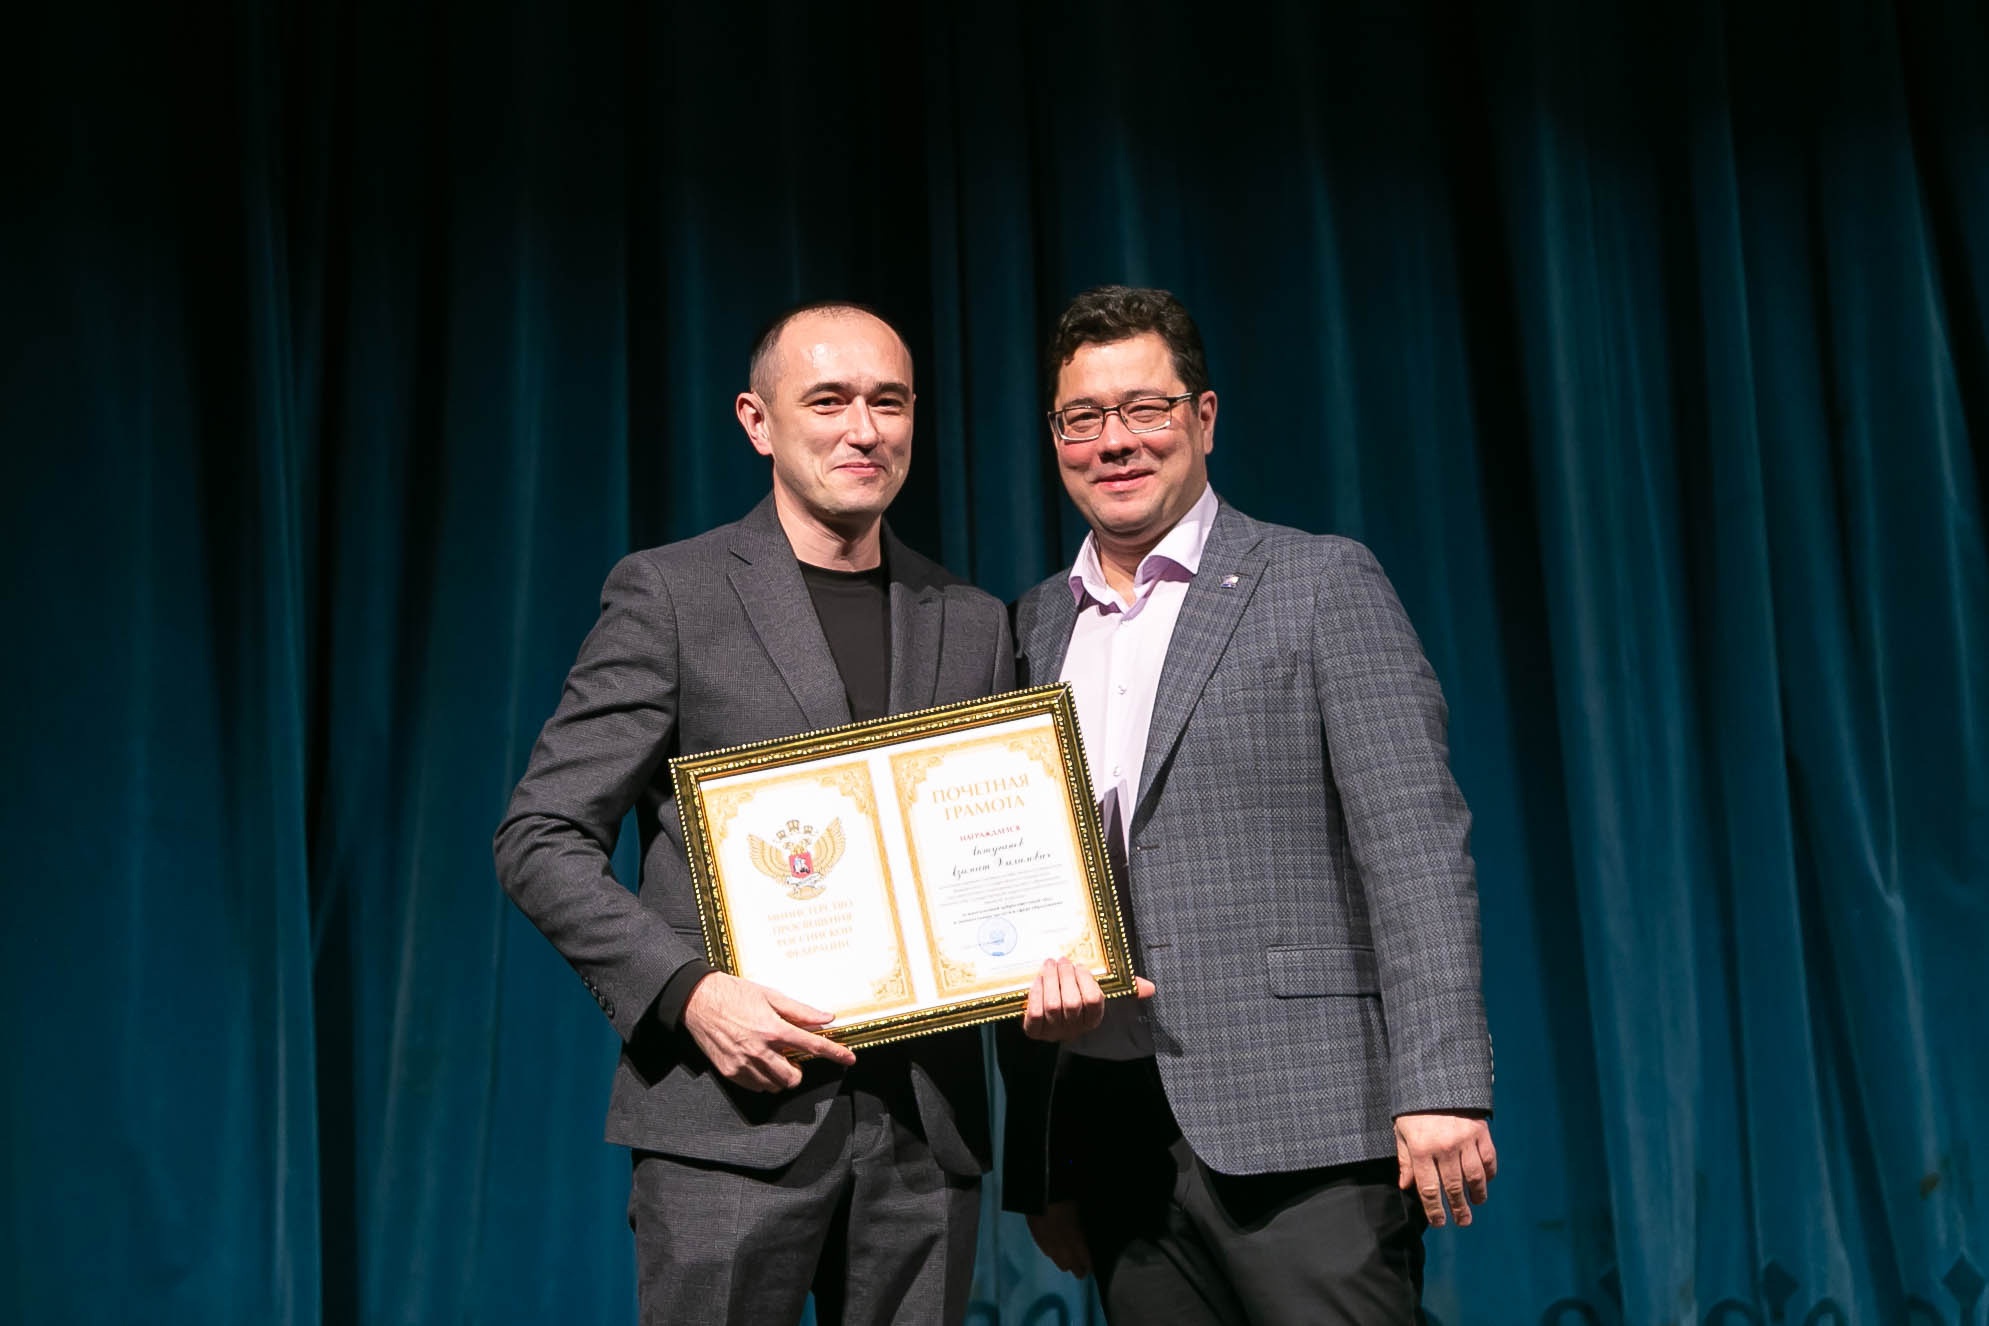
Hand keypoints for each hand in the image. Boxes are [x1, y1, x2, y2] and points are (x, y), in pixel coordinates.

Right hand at [681, 972, 856, 1091]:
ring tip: (772, 1058)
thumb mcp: (771, 995)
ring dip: (780, 1076)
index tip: (849, 1059)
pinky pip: (755, 1086)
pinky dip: (762, 1079)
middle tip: (791, 1058)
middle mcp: (760, 1050)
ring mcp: (743, 1064)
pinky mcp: (730, 1072)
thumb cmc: (735, 993)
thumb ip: (800, 1011)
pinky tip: (758, 1063)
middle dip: (798, 1071)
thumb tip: (827, 1018)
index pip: (813, 1046)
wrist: (698, 1001)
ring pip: (775, 1085)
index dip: (835, 1054)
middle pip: (793, 1077)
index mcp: (773, 1028)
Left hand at [1020, 958, 1156, 1041]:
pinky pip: (1034, 1014)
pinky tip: (1037, 981)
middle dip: (1066, 977)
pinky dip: (1035, 995)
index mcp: (1092, 1019)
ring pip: (1053, 1006)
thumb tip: (1151, 988)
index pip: (1094, 1001)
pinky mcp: (1033, 1031)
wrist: (1044, 1012)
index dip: (1086, 981)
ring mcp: (1053, 1032)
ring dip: (1050, 981)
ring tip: (1049, 965)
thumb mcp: (1096, 990)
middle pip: (1072, 1003)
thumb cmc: (1075, 996)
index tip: (1080, 966)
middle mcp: (1074, 1029)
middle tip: (1062, 960)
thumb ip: (1124, 988)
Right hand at [1025, 1200, 1091, 1276]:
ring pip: (1060, 1265)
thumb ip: (1082, 1235)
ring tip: (1068, 1256)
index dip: (1089, 1266)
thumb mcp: (1080, 1218)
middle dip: (1078, 1268)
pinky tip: (1055, 1246)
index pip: (1086, 1265)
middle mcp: (1065, 1253)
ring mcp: (1050, 1250)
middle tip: (1080, 1264)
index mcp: (1078, 1246)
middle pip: (1074, 1270)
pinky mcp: (1039, 1245)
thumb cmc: (1065, 1205)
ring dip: (1066, 1262)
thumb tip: (1082, 1241)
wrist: (1042, 1200)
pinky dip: (1054, 1253)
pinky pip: (1050, 1255)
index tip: (1090, 1265)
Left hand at [1394, 1112, 1496, 1227]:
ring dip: (1476, 1195)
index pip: (1429, 1189)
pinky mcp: (1481, 1132)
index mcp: (1421, 1149)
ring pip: (1474, 1177)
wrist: (1436, 1078)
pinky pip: (1488, 1159)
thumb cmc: (1414, 1107)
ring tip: (1475, 1205)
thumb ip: (1405, 1159)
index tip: (1439, 1222)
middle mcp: (1445, 1148)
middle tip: (1462, 1222)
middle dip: (1458, 1209)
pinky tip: (1485, 1182)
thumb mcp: (1401, 1131)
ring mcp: (1465, 1140)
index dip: (1434, 1210)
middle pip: (1453, 1187)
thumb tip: (1406, 1187)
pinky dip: (1489, 1174)